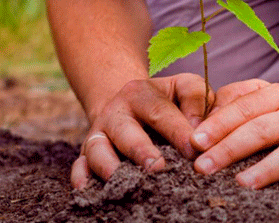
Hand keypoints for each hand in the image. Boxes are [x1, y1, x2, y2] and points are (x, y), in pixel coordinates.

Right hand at [71, 73, 213, 188]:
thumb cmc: (167, 100)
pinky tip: (89, 190)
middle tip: (159, 167)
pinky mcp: (86, 153)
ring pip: (97, 149)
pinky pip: (79, 165)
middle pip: (125, 131)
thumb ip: (197, 98)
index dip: (178, 131)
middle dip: (141, 150)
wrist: (128, 103)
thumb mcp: (182, 87)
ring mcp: (99, 133)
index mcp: (141, 93)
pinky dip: (81, 178)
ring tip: (129, 183)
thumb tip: (199, 131)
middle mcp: (116, 112)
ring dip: (110, 166)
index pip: (160, 111)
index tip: (194, 151)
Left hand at [190, 79, 278, 192]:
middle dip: (229, 149)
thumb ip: (239, 100)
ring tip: (239, 183)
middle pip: (260, 130)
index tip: (195, 141)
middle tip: (203, 166)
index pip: (244, 108)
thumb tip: (203, 115)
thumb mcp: (271, 97)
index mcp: (278, 96)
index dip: (218, 124)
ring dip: (263, 170)